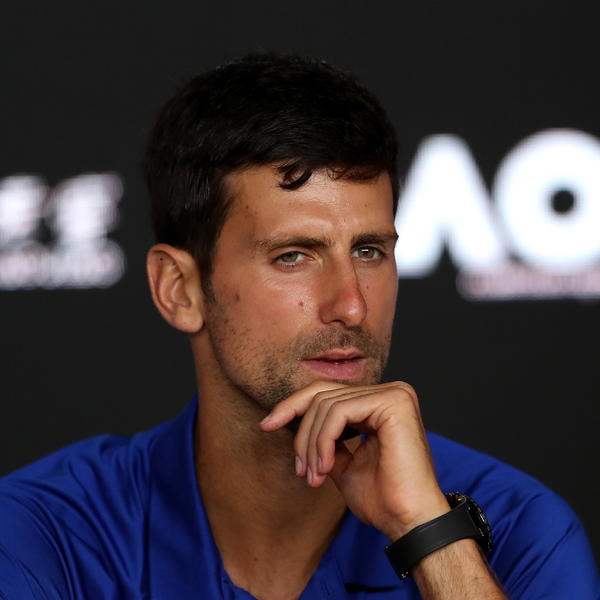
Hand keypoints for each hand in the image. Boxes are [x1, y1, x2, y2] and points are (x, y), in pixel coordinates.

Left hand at [259, 380, 449, 540]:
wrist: (409, 523)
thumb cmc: (382, 499)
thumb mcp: (342, 463)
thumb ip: (325, 439)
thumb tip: (293, 422)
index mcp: (379, 402)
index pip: (327, 393)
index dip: (293, 406)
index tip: (266, 425)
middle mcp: (390, 391)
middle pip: (323, 394)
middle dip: (301, 431)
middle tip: (298, 469)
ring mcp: (394, 394)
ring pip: (327, 405)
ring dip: (311, 445)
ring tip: (313, 476)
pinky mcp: (394, 402)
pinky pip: (340, 413)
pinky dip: (323, 441)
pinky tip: (325, 468)